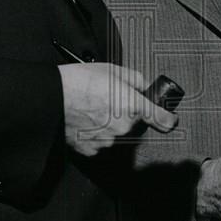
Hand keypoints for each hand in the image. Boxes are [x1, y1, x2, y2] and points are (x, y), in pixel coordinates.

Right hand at [59, 63, 176, 156]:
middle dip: (128, 115)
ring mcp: (108, 142)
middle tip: (110, 102)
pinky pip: (101, 143)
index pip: (163, 120)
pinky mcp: (92, 151)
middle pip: (135, 125)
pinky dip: (97, 135)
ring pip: (118, 135)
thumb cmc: (79, 81)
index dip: (168, 119)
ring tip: (94, 110)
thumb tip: (145, 88)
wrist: (50, 98)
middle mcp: (124, 128)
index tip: (170, 120)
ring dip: (112, 126)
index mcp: (133, 106)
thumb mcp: (113, 70)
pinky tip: (86, 122)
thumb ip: (136, 80)